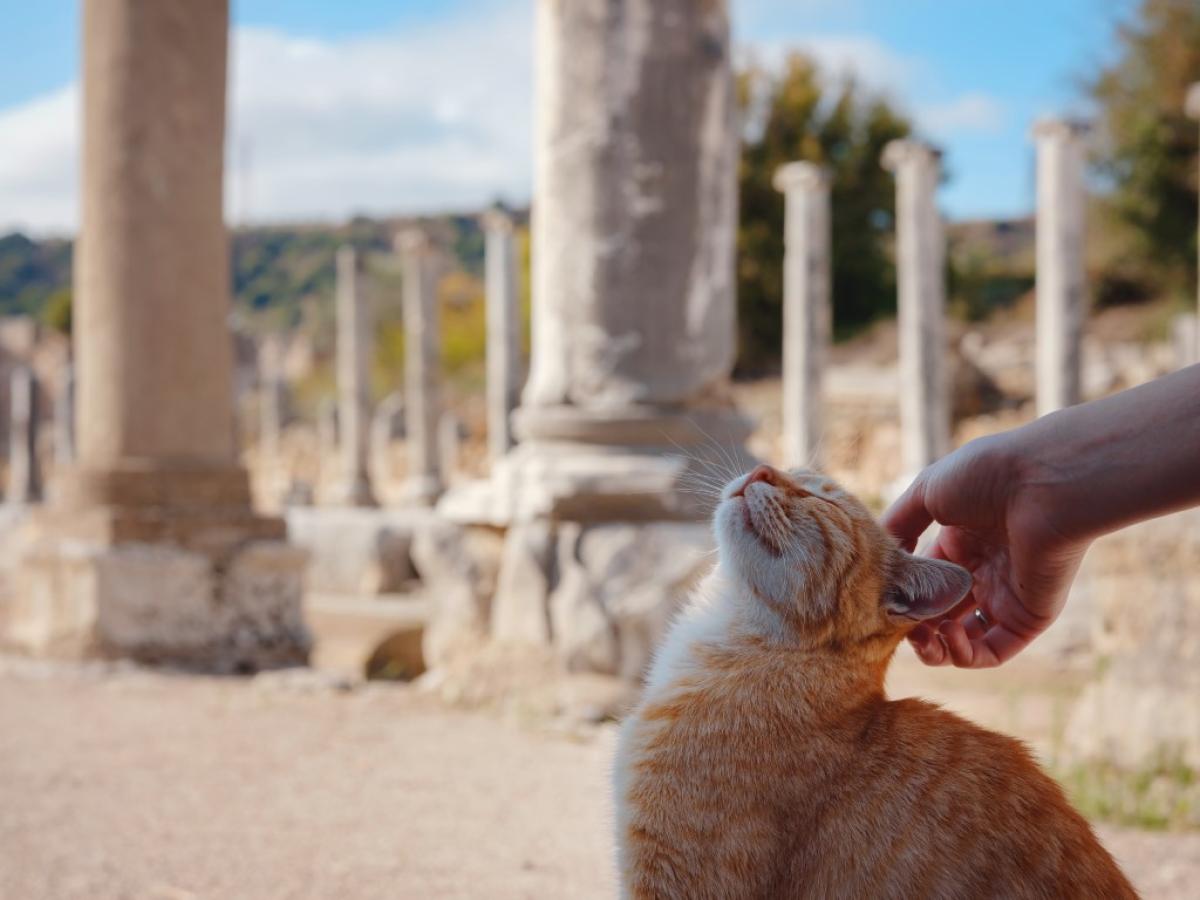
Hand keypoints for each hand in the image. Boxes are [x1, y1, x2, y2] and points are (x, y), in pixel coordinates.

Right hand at [882, 434, 1089, 667]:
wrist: (1040, 481)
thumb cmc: (986, 476)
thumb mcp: (927, 491)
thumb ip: (899, 523)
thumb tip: (882, 558)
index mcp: (961, 542)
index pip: (925, 582)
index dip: (902, 595)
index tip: (883, 599)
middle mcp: (983, 572)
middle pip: (941, 615)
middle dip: (915, 626)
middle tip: (899, 625)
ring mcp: (1005, 597)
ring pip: (964, 642)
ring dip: (936, 648)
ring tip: (921, 637)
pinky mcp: (1028, 618)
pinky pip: (992, 651)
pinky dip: (965, 654)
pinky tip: (948, 634)